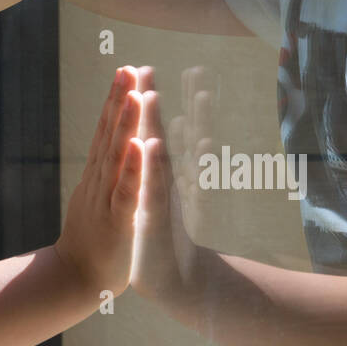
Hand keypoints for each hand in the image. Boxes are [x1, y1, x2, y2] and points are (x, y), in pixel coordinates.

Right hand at [54, 65, 144, 302]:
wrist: (75, 280)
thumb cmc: (90, 240)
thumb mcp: (93, 197)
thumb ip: (99, 172)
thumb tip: (103, 148)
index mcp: (97, 174)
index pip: (105, 130)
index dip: (114, 100)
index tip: (124, 71)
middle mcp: (98, 180)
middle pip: (108, 134)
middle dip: (118, 100)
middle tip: (126, 68)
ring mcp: (106, 198)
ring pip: (117, 155)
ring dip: (125, 124)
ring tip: (133, 94)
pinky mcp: (117, 220)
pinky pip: (127, 190)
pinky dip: (133, 168)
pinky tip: (141, 146)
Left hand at [130, 66, 213, 301]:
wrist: (164, 279)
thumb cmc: (156, 234)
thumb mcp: (153, 195)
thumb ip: (156, 163)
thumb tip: (154, 133)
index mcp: (159, 171)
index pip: (157, 128)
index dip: (152, 98)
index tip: (149, 65)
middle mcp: (169, 179)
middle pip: (178, 135)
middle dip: (187, 103)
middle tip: (197, 71)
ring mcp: (168, 196)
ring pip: (174, 154)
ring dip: (182, 125)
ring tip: (189, 96)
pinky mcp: (161, 217)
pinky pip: (160, 186)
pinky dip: (157, 165)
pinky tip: (157, 144)